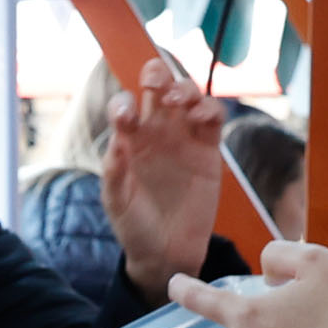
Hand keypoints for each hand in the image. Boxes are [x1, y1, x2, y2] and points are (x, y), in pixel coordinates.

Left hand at [100, 56, 227, 299]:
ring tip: (178, 101)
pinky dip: (209, 109)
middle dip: (156, 74)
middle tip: (155, 83)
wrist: (166, 254)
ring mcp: (184, 138)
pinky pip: (213, 119)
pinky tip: (199, 117)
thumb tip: (117, 140)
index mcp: (129, 140)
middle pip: (158, 87)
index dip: (124, 103)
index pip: (125, 106)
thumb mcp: (116, 201)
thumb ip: (114, 170)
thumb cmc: (135, 226)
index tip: (126, 118)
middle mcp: (156, 133)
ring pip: (188, 95)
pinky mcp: (208, 150)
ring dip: (184, 87)